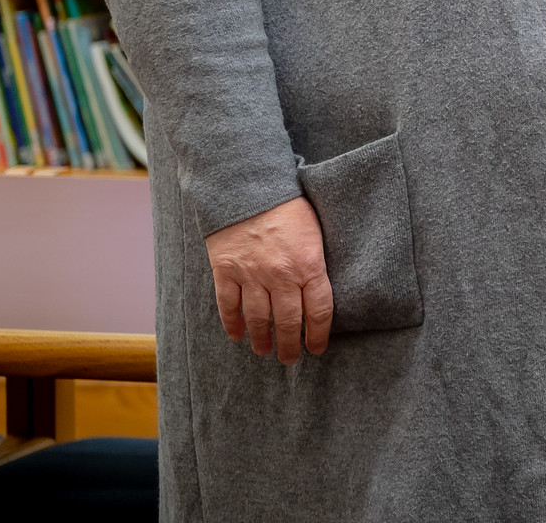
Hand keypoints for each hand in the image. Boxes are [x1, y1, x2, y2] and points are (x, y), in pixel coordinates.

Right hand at [205, 195, 332, 363]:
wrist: (249, 186)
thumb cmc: (290, 204)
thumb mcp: (316, 230)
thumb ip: (316, 261)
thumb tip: (320, 289)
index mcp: (309, 263)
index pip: (319, 310)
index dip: (319, 334)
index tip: (317, 348)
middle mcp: (281, 274)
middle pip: (288, 321)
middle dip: (290, 345)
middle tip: (289, 359)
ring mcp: (251, 275)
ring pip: (258, 319)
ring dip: (261, 339)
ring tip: (265, 351)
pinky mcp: (226, 271)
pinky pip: (228, 306)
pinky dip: (232, 324)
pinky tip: (236, 335)